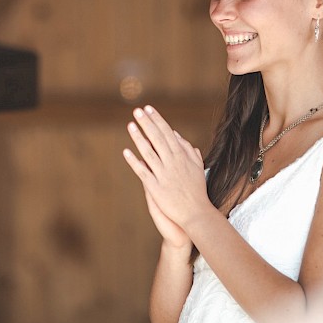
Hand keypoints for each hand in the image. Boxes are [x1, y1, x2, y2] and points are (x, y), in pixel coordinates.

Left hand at [123, 106, 208, 235]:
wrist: (196, 213)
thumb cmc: (197, 190)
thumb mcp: (197, 166)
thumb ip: (187, 150)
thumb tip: (175, 134)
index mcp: (182, 156)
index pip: (167, 133)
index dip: (157, 120)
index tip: (149, 109)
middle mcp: (172, 163)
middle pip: (157, 139)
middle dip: (147, 123)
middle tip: (137, 111)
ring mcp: (163, 175)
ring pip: (148, 152)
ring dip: (138, 138)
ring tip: (130, 125)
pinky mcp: (155, 188)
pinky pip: (142, 172)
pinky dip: (134, 161)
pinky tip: (126, 152)